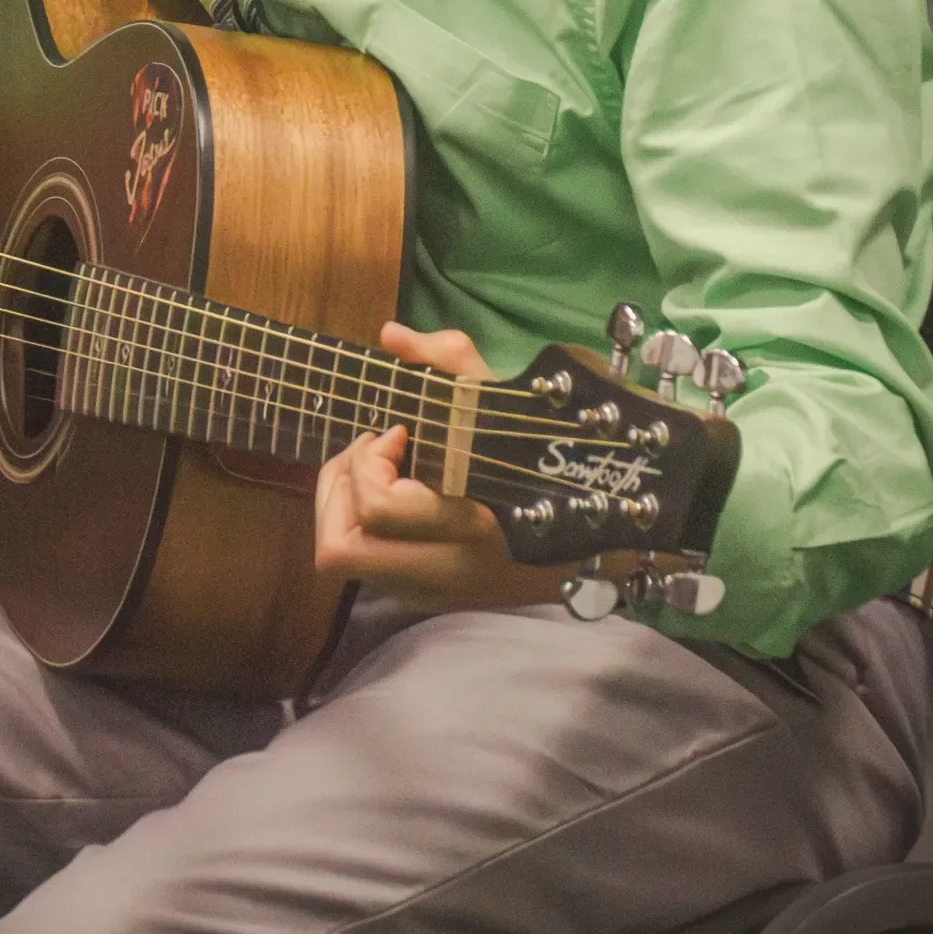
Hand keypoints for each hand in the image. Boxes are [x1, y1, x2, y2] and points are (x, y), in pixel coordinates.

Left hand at [312, 322, 568, 609]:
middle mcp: (445, 566)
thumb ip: (448, 359)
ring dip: (342, 512)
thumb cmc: (544, 457)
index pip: (378, 507)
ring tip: (374, 476)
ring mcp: (434, 589)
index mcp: (468, 519)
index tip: (398, 432)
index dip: (367, 463)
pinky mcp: (430, 598)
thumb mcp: (503, 400)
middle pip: (339, 550)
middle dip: (336, 492)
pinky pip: (371, 572)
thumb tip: (390, 335)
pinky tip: (393, 504)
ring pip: (346, 564)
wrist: (596, 533)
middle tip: (370, 457)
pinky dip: (365, 533)